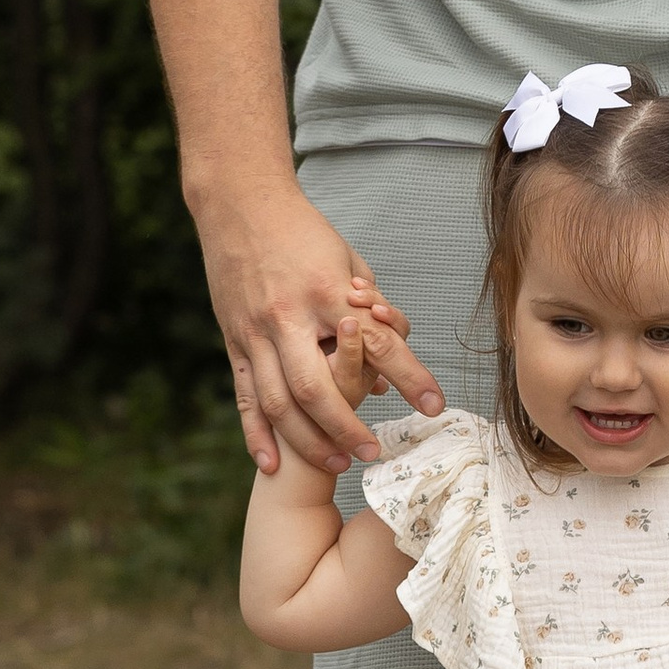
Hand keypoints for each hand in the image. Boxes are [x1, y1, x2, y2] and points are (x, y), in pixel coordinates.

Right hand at [198, 178, 444, 475]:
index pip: (375, 342)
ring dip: (309, 440)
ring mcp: (255, 332)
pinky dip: (257, 435)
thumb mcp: (348, 262)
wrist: (239, 204)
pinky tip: (273, 463)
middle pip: (316, 388)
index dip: (408, 375)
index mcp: (326, 290)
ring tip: (339, 463)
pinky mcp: (234, 341)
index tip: (434, 405)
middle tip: (375, 452)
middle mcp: (288, 315)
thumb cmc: (304, 233)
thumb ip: (370, 311)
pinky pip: (245, 397)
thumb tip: (386, 366)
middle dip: (347, 427)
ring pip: (279, 401)